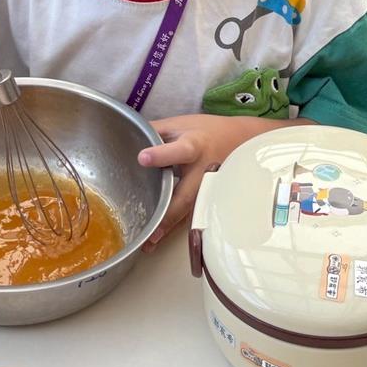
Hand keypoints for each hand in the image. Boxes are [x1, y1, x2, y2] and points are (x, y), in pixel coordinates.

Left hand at [137, 114, 274, 248]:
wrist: (241, 141)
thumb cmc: (206, 132)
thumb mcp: (179, 123)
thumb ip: (153, 131)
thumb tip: (125, 137)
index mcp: (194, 146)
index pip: (179, 151)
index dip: (162, 155)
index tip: (142, 158)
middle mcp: (203, 171)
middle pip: (187, 193)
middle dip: (168, 211)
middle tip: (149, 226)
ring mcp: (208, 189)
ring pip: (189, 211)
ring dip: (169, 227)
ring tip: (149, 243)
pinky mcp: (209, 200)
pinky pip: (191, 215)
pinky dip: (174, 227)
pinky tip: (157, 241)